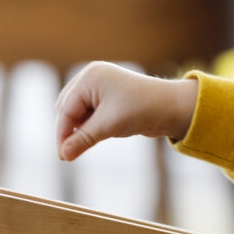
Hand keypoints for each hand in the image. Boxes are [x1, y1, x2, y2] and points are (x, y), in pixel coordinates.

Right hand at [55, 61, 197, 160]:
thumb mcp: (108, 126)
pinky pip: (90, 114)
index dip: (62, 133)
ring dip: (79, 129)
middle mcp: (92, 78)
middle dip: (68, 130)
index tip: (62, 156)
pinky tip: (95, 137)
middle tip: (70, 154)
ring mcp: (100, 86)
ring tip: (86, 145)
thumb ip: (83, 140)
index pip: (66, 108)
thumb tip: (63, 155)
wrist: (171, 108)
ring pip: (78, 112)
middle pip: (67, 108)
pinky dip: (89, 126)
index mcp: (90, 77)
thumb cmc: (141, 110)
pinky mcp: (108, 97)